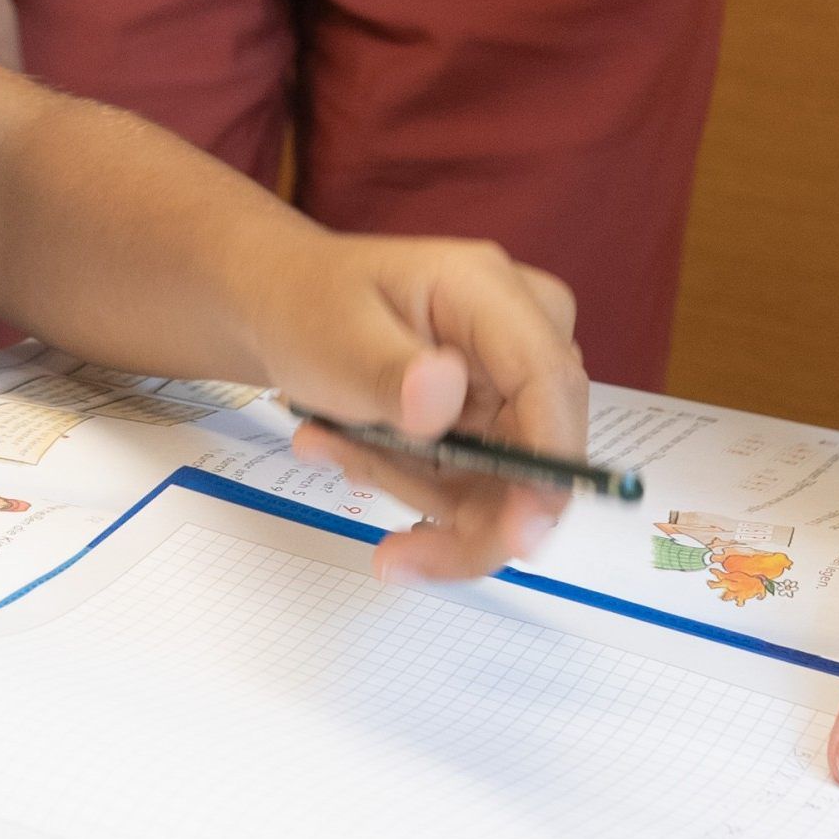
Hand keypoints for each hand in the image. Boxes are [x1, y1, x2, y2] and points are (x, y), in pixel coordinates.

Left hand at [274, 238, 587, 585]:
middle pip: (535, 455)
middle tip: (385, 546)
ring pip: (502, 486)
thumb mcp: (332, 336)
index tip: (519, 539)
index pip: (549, 381)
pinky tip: (350, 449)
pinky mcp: (497, 420)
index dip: (548, 465)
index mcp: (488, 292)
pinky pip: (477, 487)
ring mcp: (512, 382)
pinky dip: (414, 485)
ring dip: (415, 489)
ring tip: (329, 443)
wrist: (288, 302)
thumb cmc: (312, 305)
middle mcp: (519, 336)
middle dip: (458, 509)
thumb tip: (445, 398)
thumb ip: (388, 371)